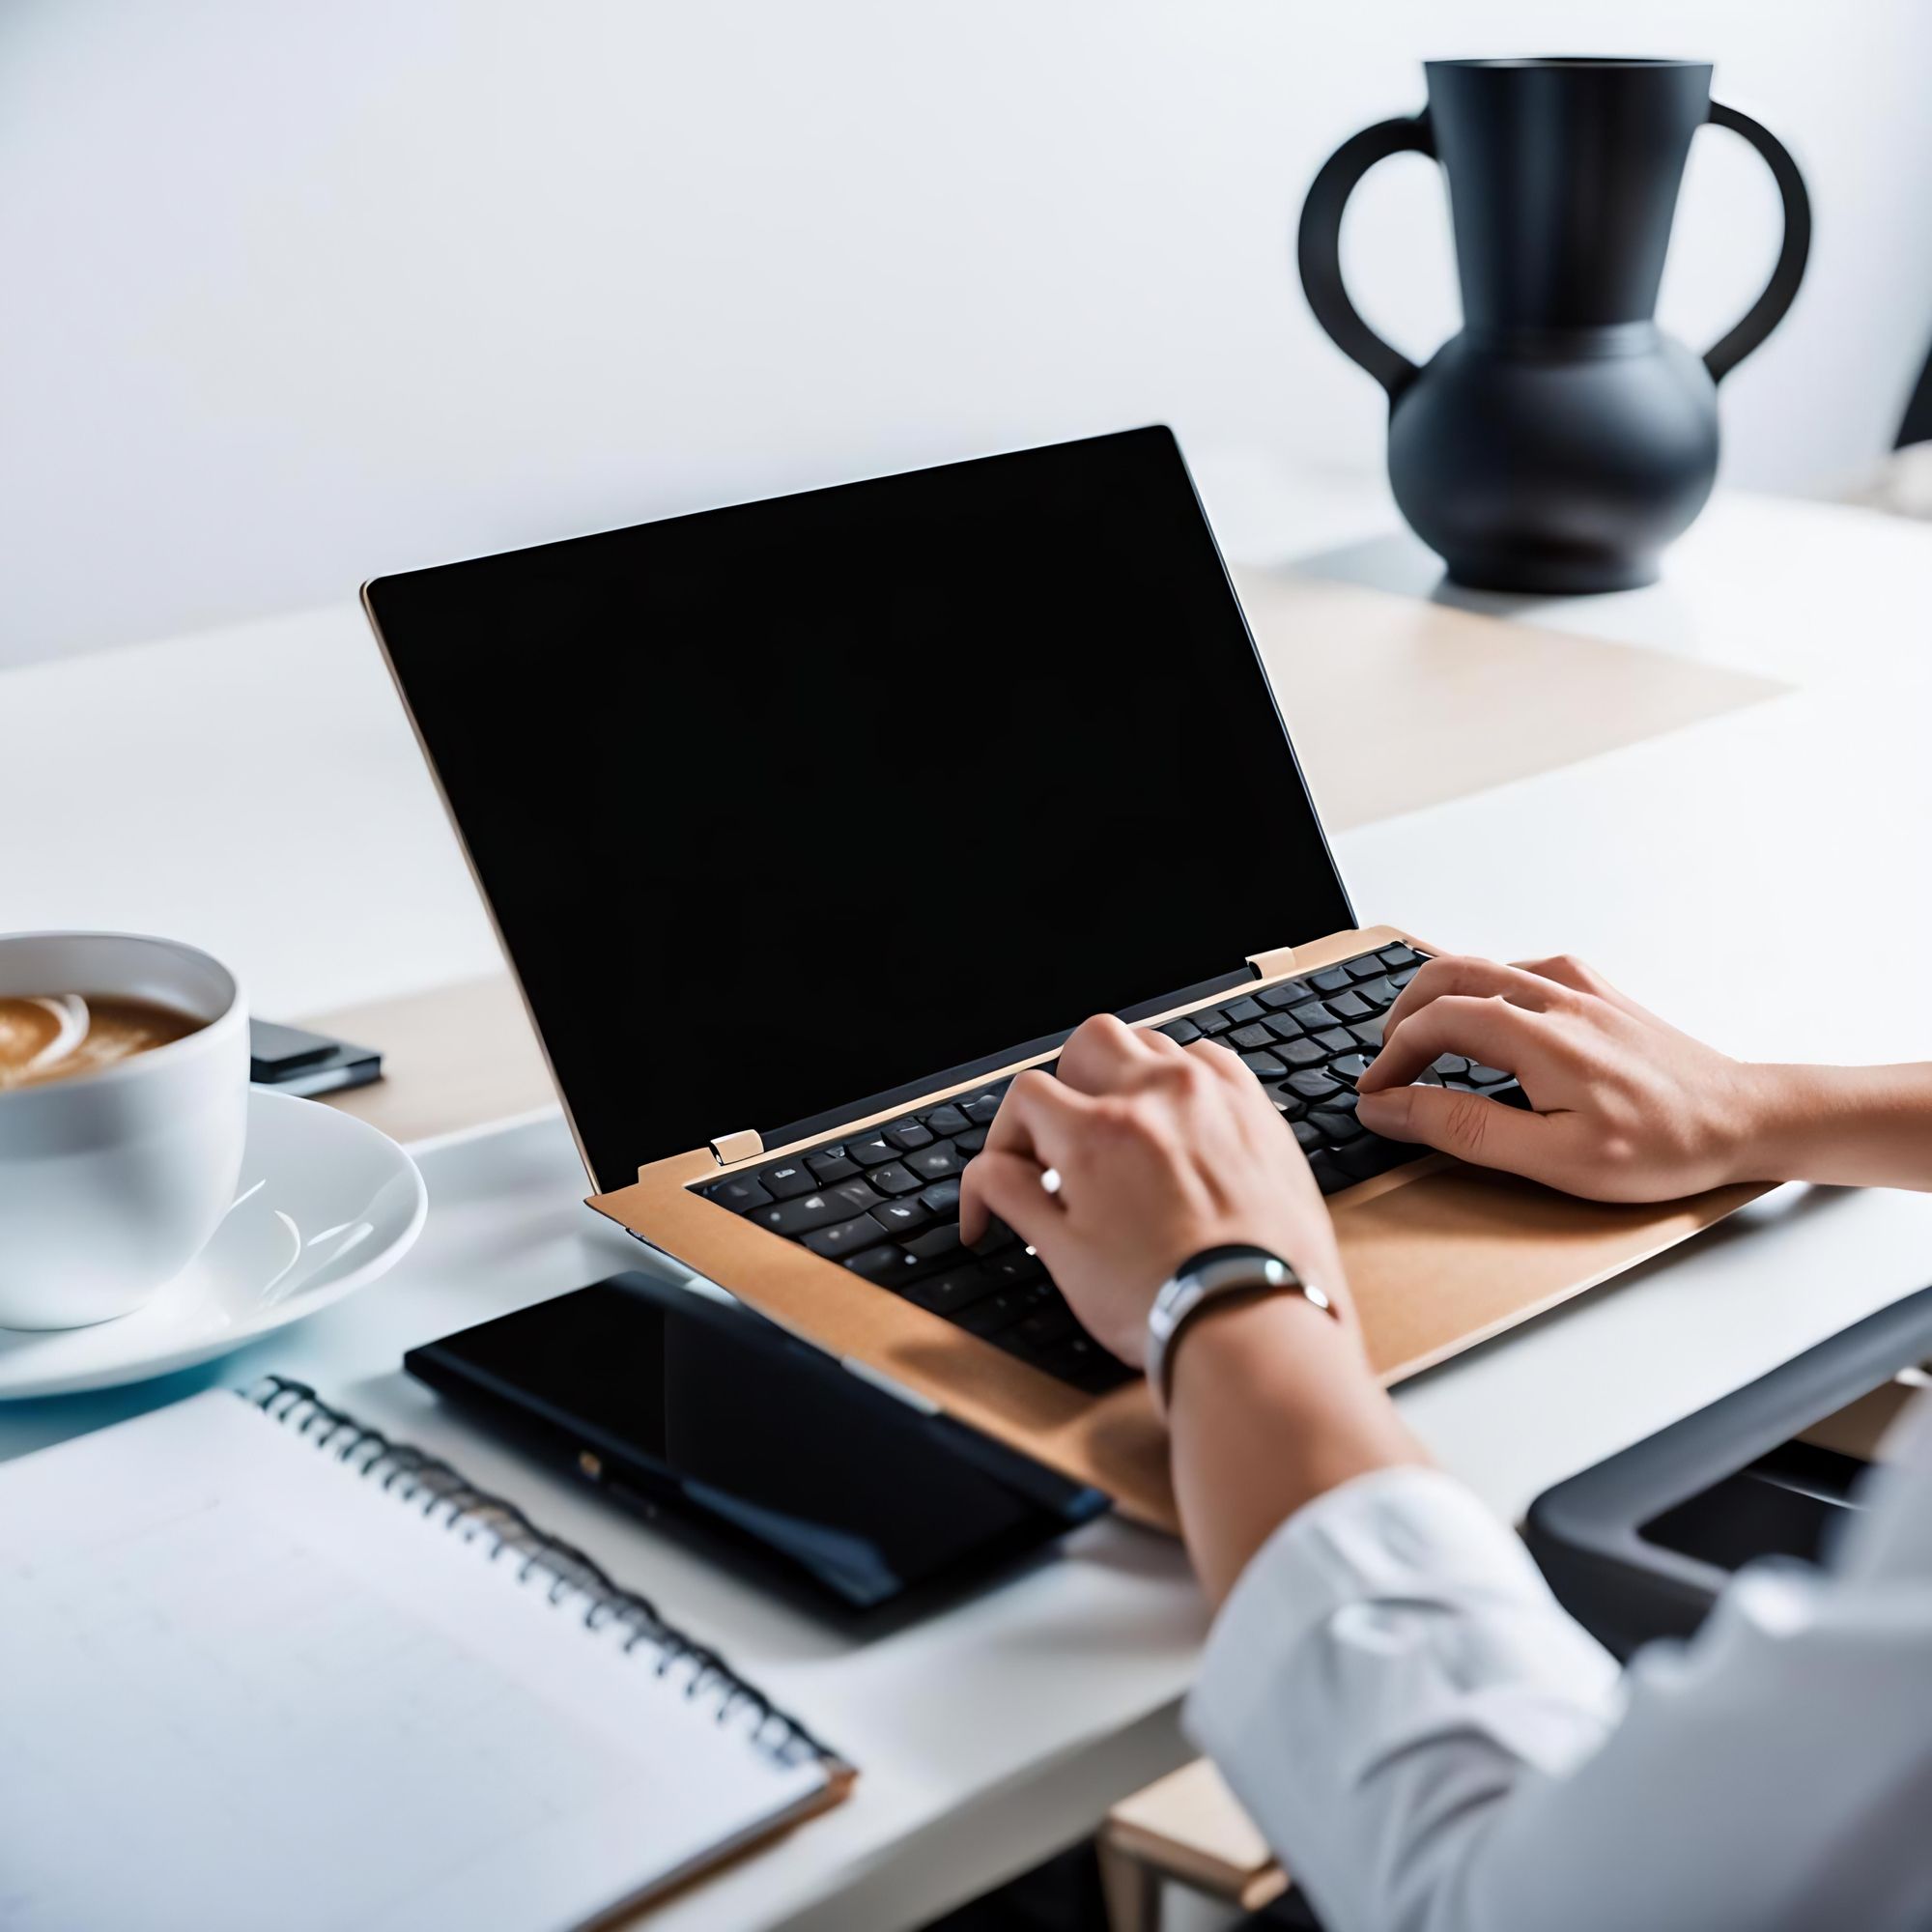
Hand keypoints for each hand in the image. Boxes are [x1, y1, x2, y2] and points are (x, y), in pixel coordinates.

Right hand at [958, 1016, 1351, 1366]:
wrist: (1256, 1325)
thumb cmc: (1165, 1302)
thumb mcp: (1065, 1256)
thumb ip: (1016, 1197)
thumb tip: (989, 1171)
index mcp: (1098, 1132)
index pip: (1026, 1095)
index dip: (1005, 1138)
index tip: (1009, 1178)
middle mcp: (1156, 1095)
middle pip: (1088, 1043)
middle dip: (1066, 1084)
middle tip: (1066, 1141)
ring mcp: (1213, 1097)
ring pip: (1151, 1042)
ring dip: (1125, 1076)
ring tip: (1123, 1131)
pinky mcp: (1258, 1112)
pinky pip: (1211, 1062)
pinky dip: (1184, 1080)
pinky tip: (1180, 1123)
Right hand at [1355, 953, 1767, 1201]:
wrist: (1745, 1119)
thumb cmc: (1660, 1147)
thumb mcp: (1553, 1157)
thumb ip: (1463, 1127)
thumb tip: (1391, 1105)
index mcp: (1539, 1036)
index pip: (1434, 1022)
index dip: (1390, 1058)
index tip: (1373, 1094)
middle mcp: (1556, 998)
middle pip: (1448, 976)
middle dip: (1401, 1014)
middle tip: (1383, 1060)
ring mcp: (1580, 989)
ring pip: (1482, 966)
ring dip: (1436, 996)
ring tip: (1417, 1036)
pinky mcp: (1600, 994)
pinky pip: (1522, 969)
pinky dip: (1483, 987)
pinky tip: (1487, 1017)